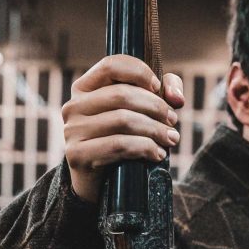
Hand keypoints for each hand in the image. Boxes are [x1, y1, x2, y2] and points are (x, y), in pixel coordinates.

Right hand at [62, 54, 183, 202]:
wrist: (98, 183)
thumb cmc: (121, 139)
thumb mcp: (139, 112)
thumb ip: (162, 93)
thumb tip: (176, 98)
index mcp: (85, 88)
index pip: (111, 65)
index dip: (139, 72)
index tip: (158, 87)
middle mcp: (74, 106)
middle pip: (121, 94)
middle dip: (155, 106)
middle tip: (172, 120)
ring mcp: (72, 131)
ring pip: (122, 120)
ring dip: (154, 129)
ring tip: (171, 139)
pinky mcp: (77, 154)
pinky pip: (118, 145)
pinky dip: (144, 148)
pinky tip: (157, 154)